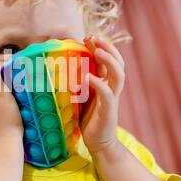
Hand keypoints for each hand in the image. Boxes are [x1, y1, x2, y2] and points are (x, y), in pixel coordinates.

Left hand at [80, 35, 125, 153]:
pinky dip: (98, 84)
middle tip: (93, 38)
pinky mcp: (109, 111)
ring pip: (119, 75)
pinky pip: (108, 94)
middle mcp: (112, 89)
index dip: (101, 47)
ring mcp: (112, 99)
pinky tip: (88, 77)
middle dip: (108, 48)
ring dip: (109, 60)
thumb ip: (78, 83)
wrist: (98, 143)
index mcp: (106, 84)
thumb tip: (61, 67)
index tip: (88, 37)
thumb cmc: (88, 119)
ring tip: (97, 51)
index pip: (110, 60)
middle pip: (119, 63)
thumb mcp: (82, 96)